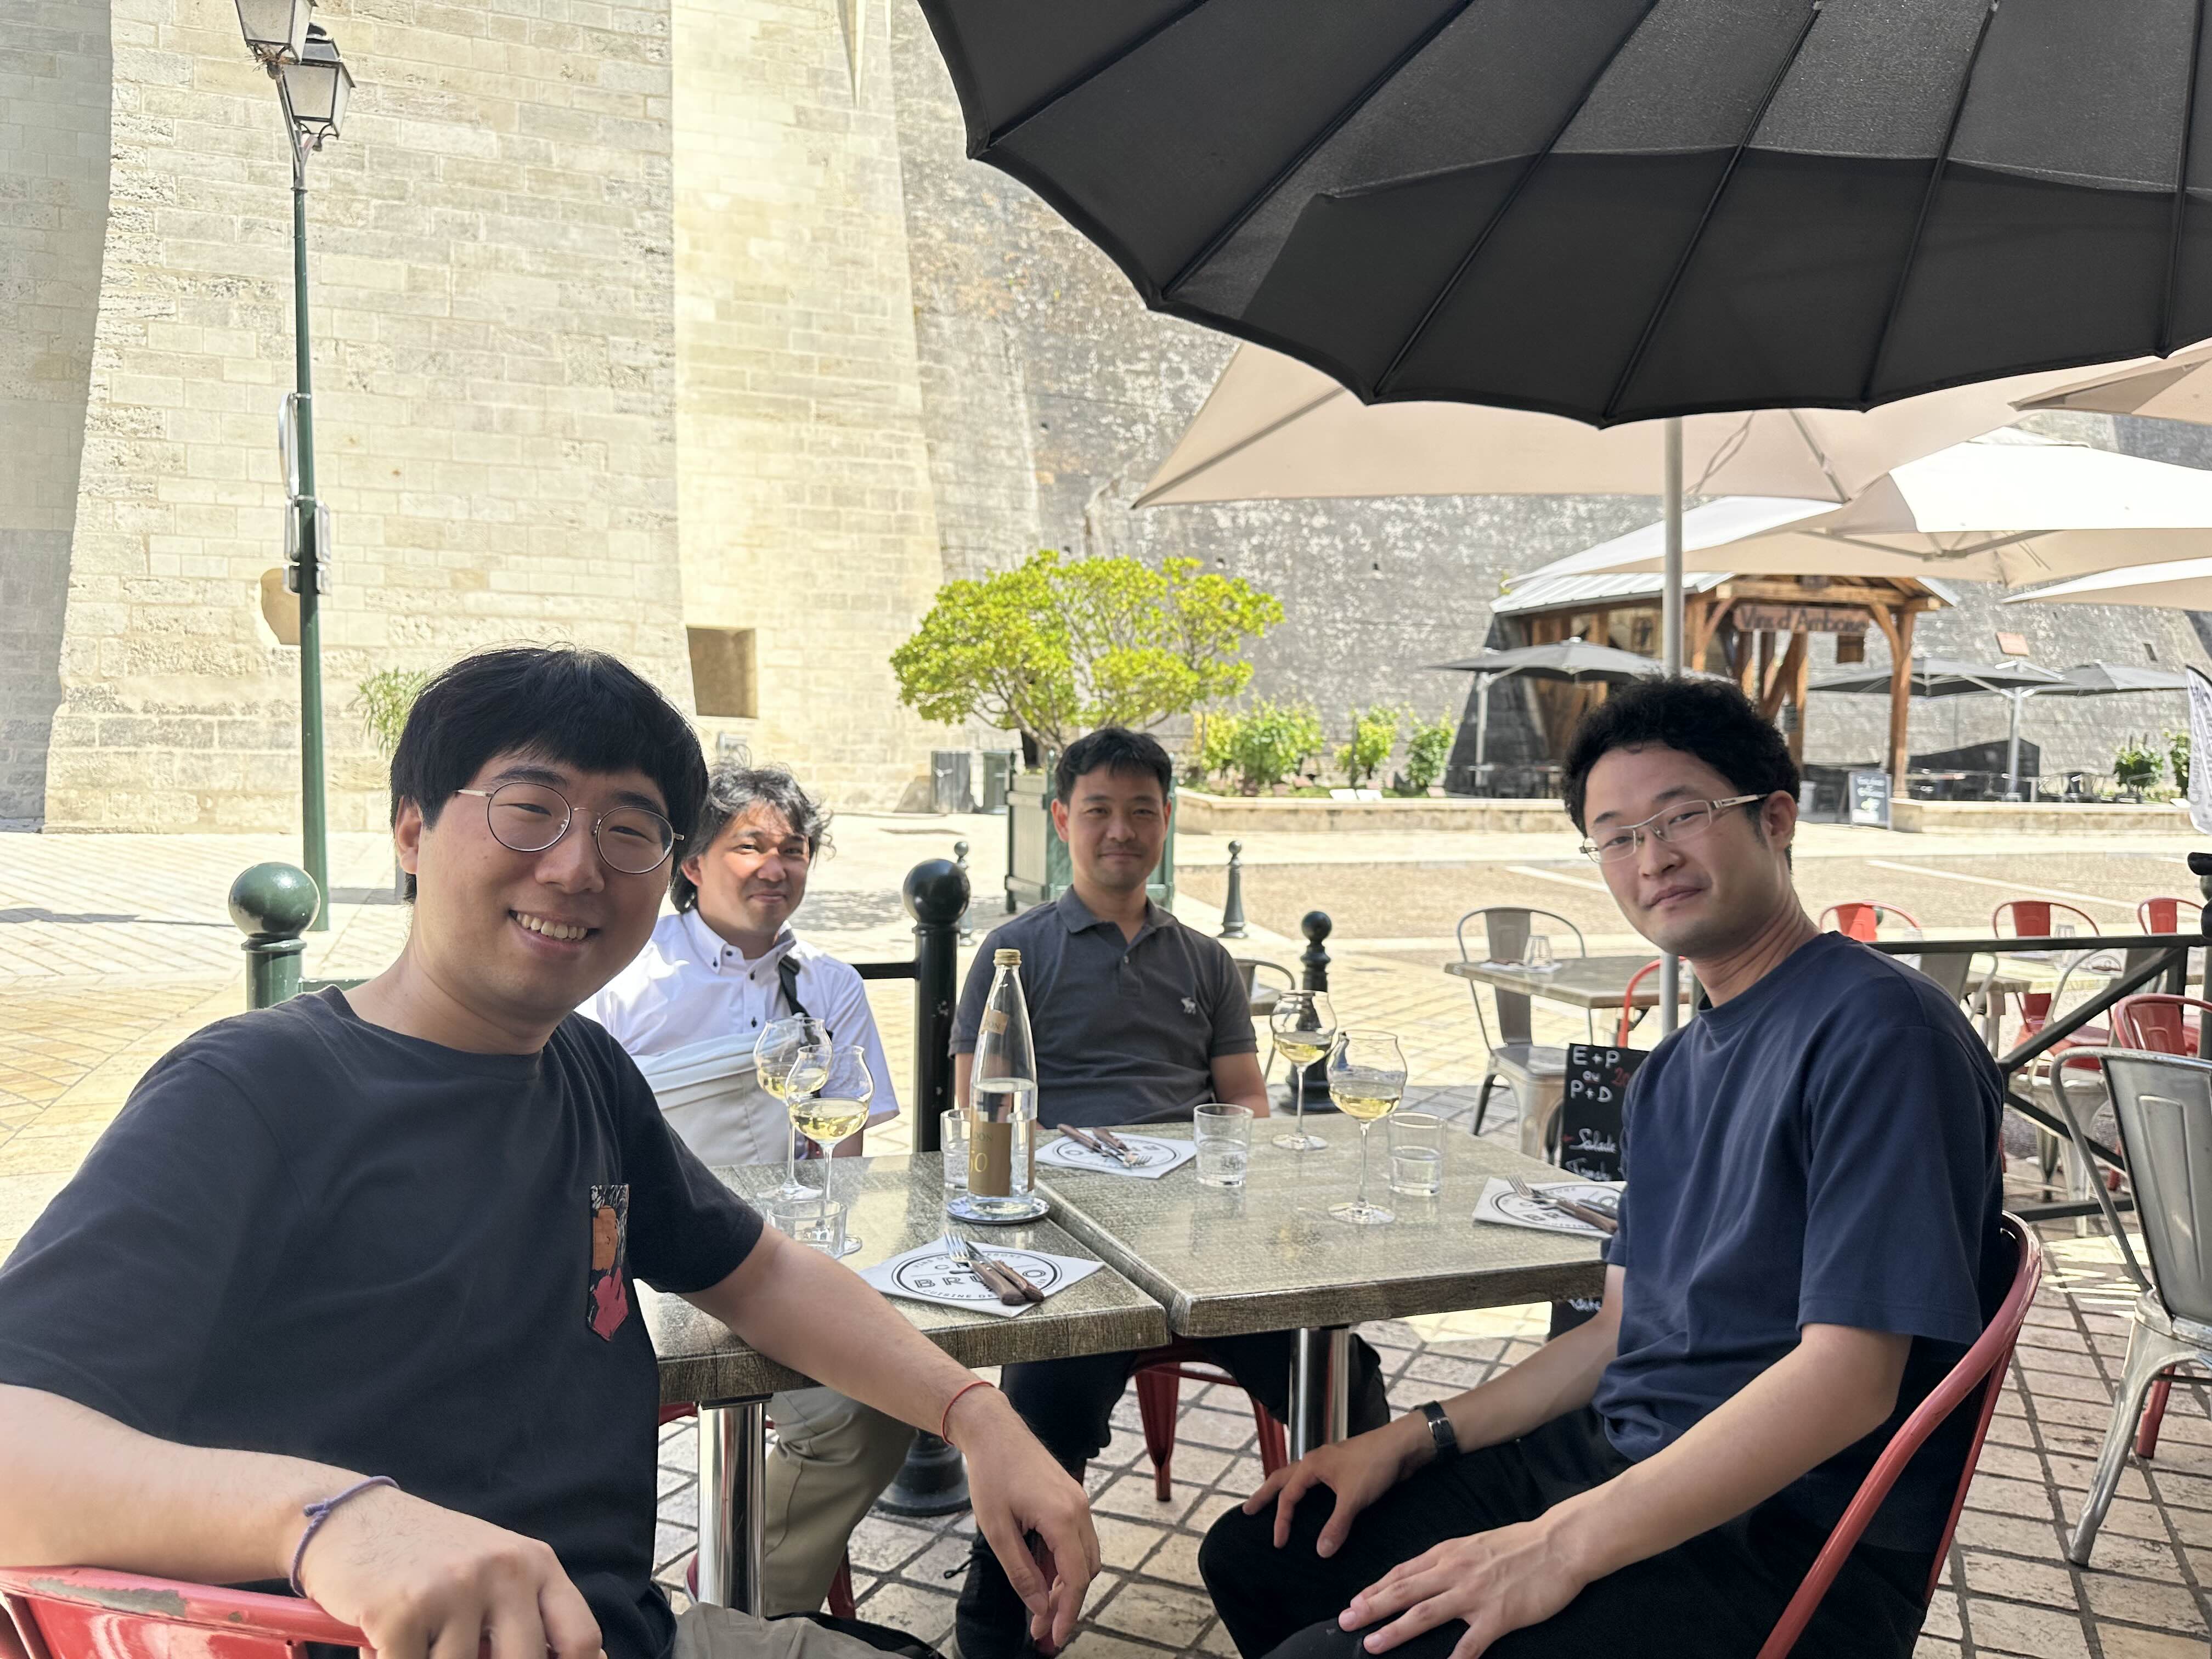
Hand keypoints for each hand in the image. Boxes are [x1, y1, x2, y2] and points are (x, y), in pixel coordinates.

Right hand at [294, 1483, 603, 1658]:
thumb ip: (527, 1615)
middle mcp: (505, 1571)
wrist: (350, 1518)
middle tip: (456, 1654)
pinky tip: (381, 1639)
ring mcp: (456, 1588)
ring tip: (415, 1641)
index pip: (580, 1639)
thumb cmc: (426, 1556)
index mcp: (535, 1564)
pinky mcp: (405, 1610)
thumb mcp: (492, 1572)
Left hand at [950, 1388, 1099, 1651]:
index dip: (1067, 1613)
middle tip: (1041, 1628)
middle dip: (1065, 1603)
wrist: (994, 1431)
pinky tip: (1041, 1574)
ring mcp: (1079, 1502)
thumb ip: (1021, 1572)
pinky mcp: (1072, 1498)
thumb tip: (1037, 1607)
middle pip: (1085, 1571)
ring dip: (1065, 1584)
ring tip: (1038, 1605)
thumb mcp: (998, 1531)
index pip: (1075, 1579)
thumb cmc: (992, 1475)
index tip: (1054, 1637)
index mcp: (1063, 1518)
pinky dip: (1063, 1562)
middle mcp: (1080, 1510)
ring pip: (1084, 1557)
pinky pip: (1076, 1540)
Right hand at [1242, 1416, 1424, 1556]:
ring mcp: (1329, 1464)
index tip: (1278, 1543)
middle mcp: (1316, 1461)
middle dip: (1264, 1495)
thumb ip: (1336, 1526)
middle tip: (1248, 1510)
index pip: (1287, 1496)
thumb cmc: (1375, 1465)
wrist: (1402, 1447)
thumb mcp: (1353, 1499)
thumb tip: (1320, 1552)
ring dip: (1284, 1490)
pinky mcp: (1344, 1469)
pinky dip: (1305, 1492)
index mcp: (1312, 1465)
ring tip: (1272, 1502)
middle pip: (1282, 1478)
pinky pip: (1315, 1482)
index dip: (1281, 1521)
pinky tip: (1311, 1502)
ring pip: (1298, 1477)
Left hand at [1338, 1518, 1589, 1658]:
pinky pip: (1470, 1644)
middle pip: (1403, 1591)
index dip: (1374, 1588)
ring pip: (1425, 1614)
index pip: (1402, 1572)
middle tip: (1346, 1621)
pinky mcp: (1498, 1615)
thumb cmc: (1519, 1545)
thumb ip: (1448, 1560)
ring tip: (1373, 1643)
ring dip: (1395, 1630)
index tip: (1353, 1602)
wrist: (1559, 1544)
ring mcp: (1475, 1594)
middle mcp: (1455, 1571)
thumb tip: (1422, 1575)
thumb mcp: (1474, 1544)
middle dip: (1371, 1607)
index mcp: (1448, 1553)